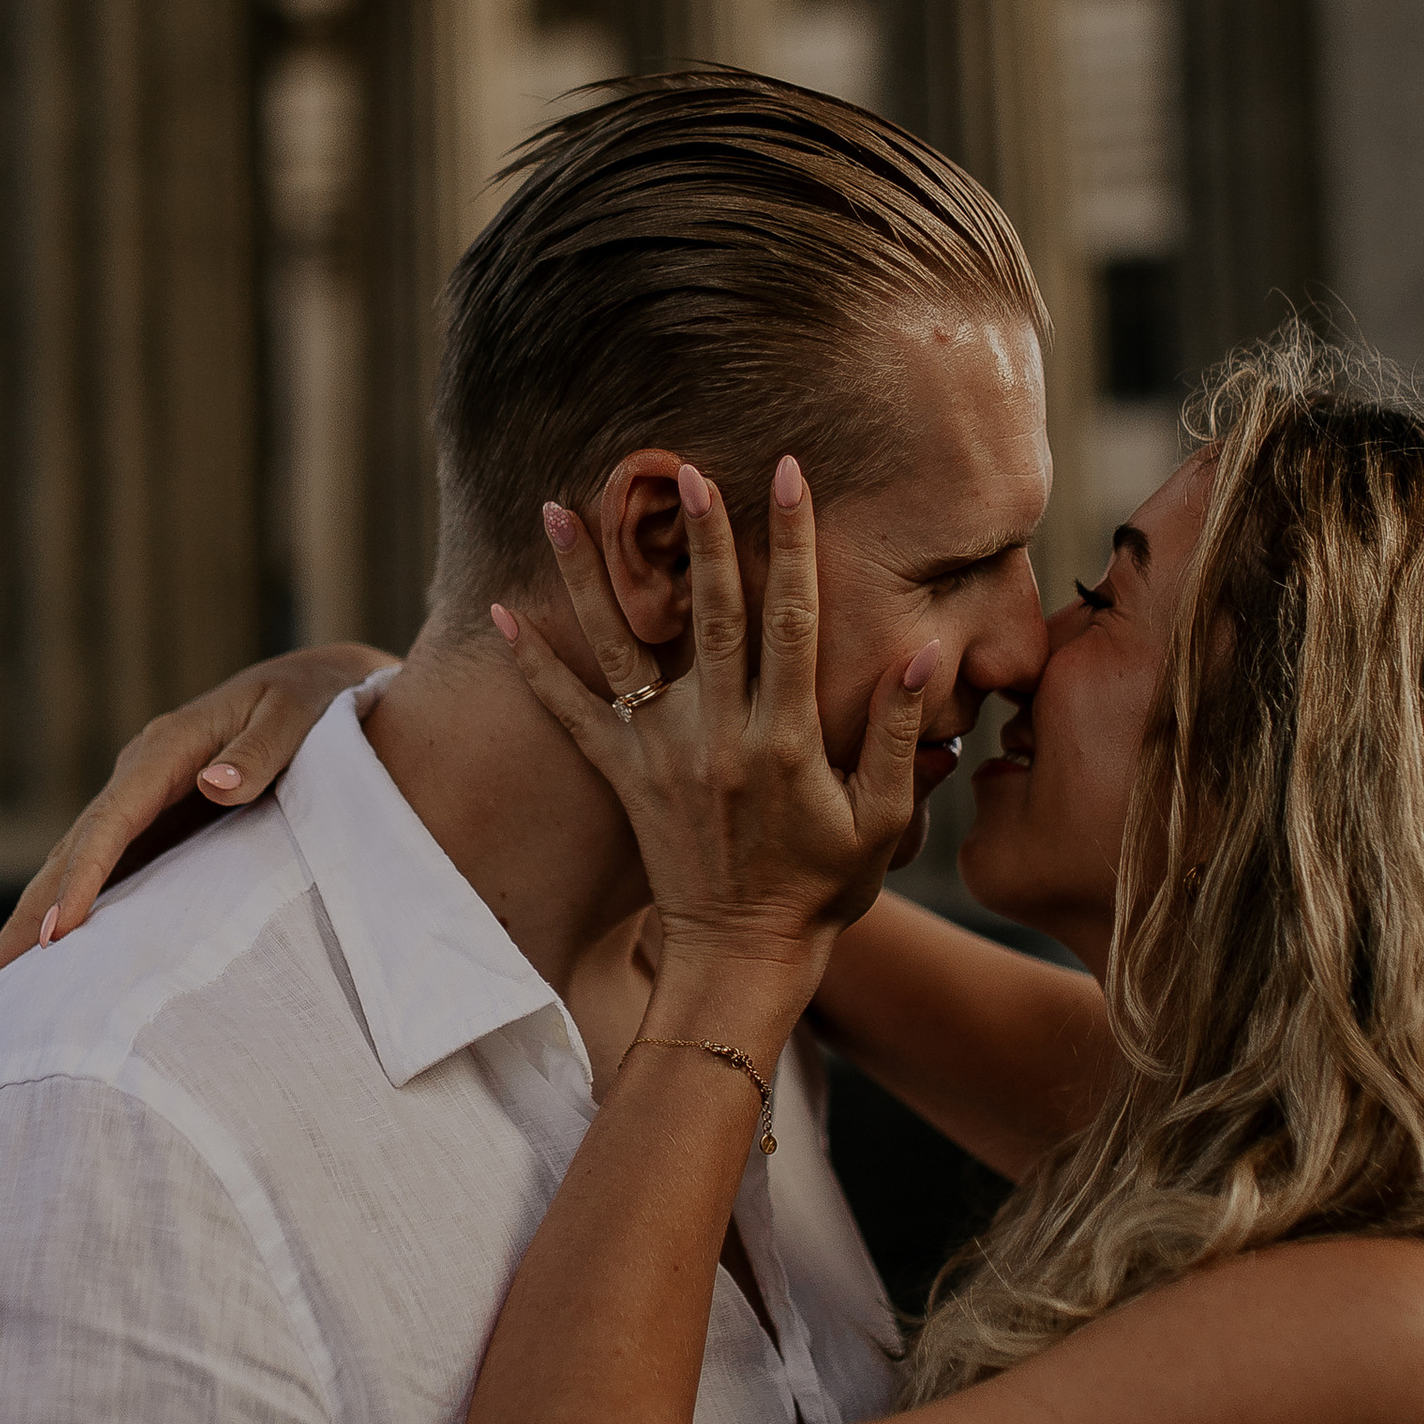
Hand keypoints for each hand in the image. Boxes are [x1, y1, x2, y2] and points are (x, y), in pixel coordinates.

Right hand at [0, 643, 391, 992]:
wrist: (321, 686)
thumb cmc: (315, 705)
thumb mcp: (299, 718)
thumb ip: (261, 751)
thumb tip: (214, 784)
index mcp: (168, 749)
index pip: (111, 824)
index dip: (80, 880)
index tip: (57, 937)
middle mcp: (140, 770)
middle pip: (71, 849)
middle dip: (28, 915)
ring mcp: (143, 794)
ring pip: (74, 859)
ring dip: (33, 917)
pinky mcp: (155, 816)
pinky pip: (102, 864)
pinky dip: (68, 904)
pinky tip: (47, 949)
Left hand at [496, 457, 936, 1018]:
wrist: (742, 956)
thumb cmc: (823, 886)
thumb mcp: (880, 817)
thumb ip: (896, 733)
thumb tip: (921, 653)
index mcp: (785, 737)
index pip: (792, 619)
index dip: (793, 543)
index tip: (789, 475)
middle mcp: (717, 734)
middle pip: (710, 614)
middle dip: (701, 536)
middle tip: (686, 467)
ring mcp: (662, 753)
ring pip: (624, 646)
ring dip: (591, 574)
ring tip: (560, 506)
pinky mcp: (622, 775)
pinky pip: (569, 712)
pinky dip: (534, 664)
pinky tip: (502, 611)